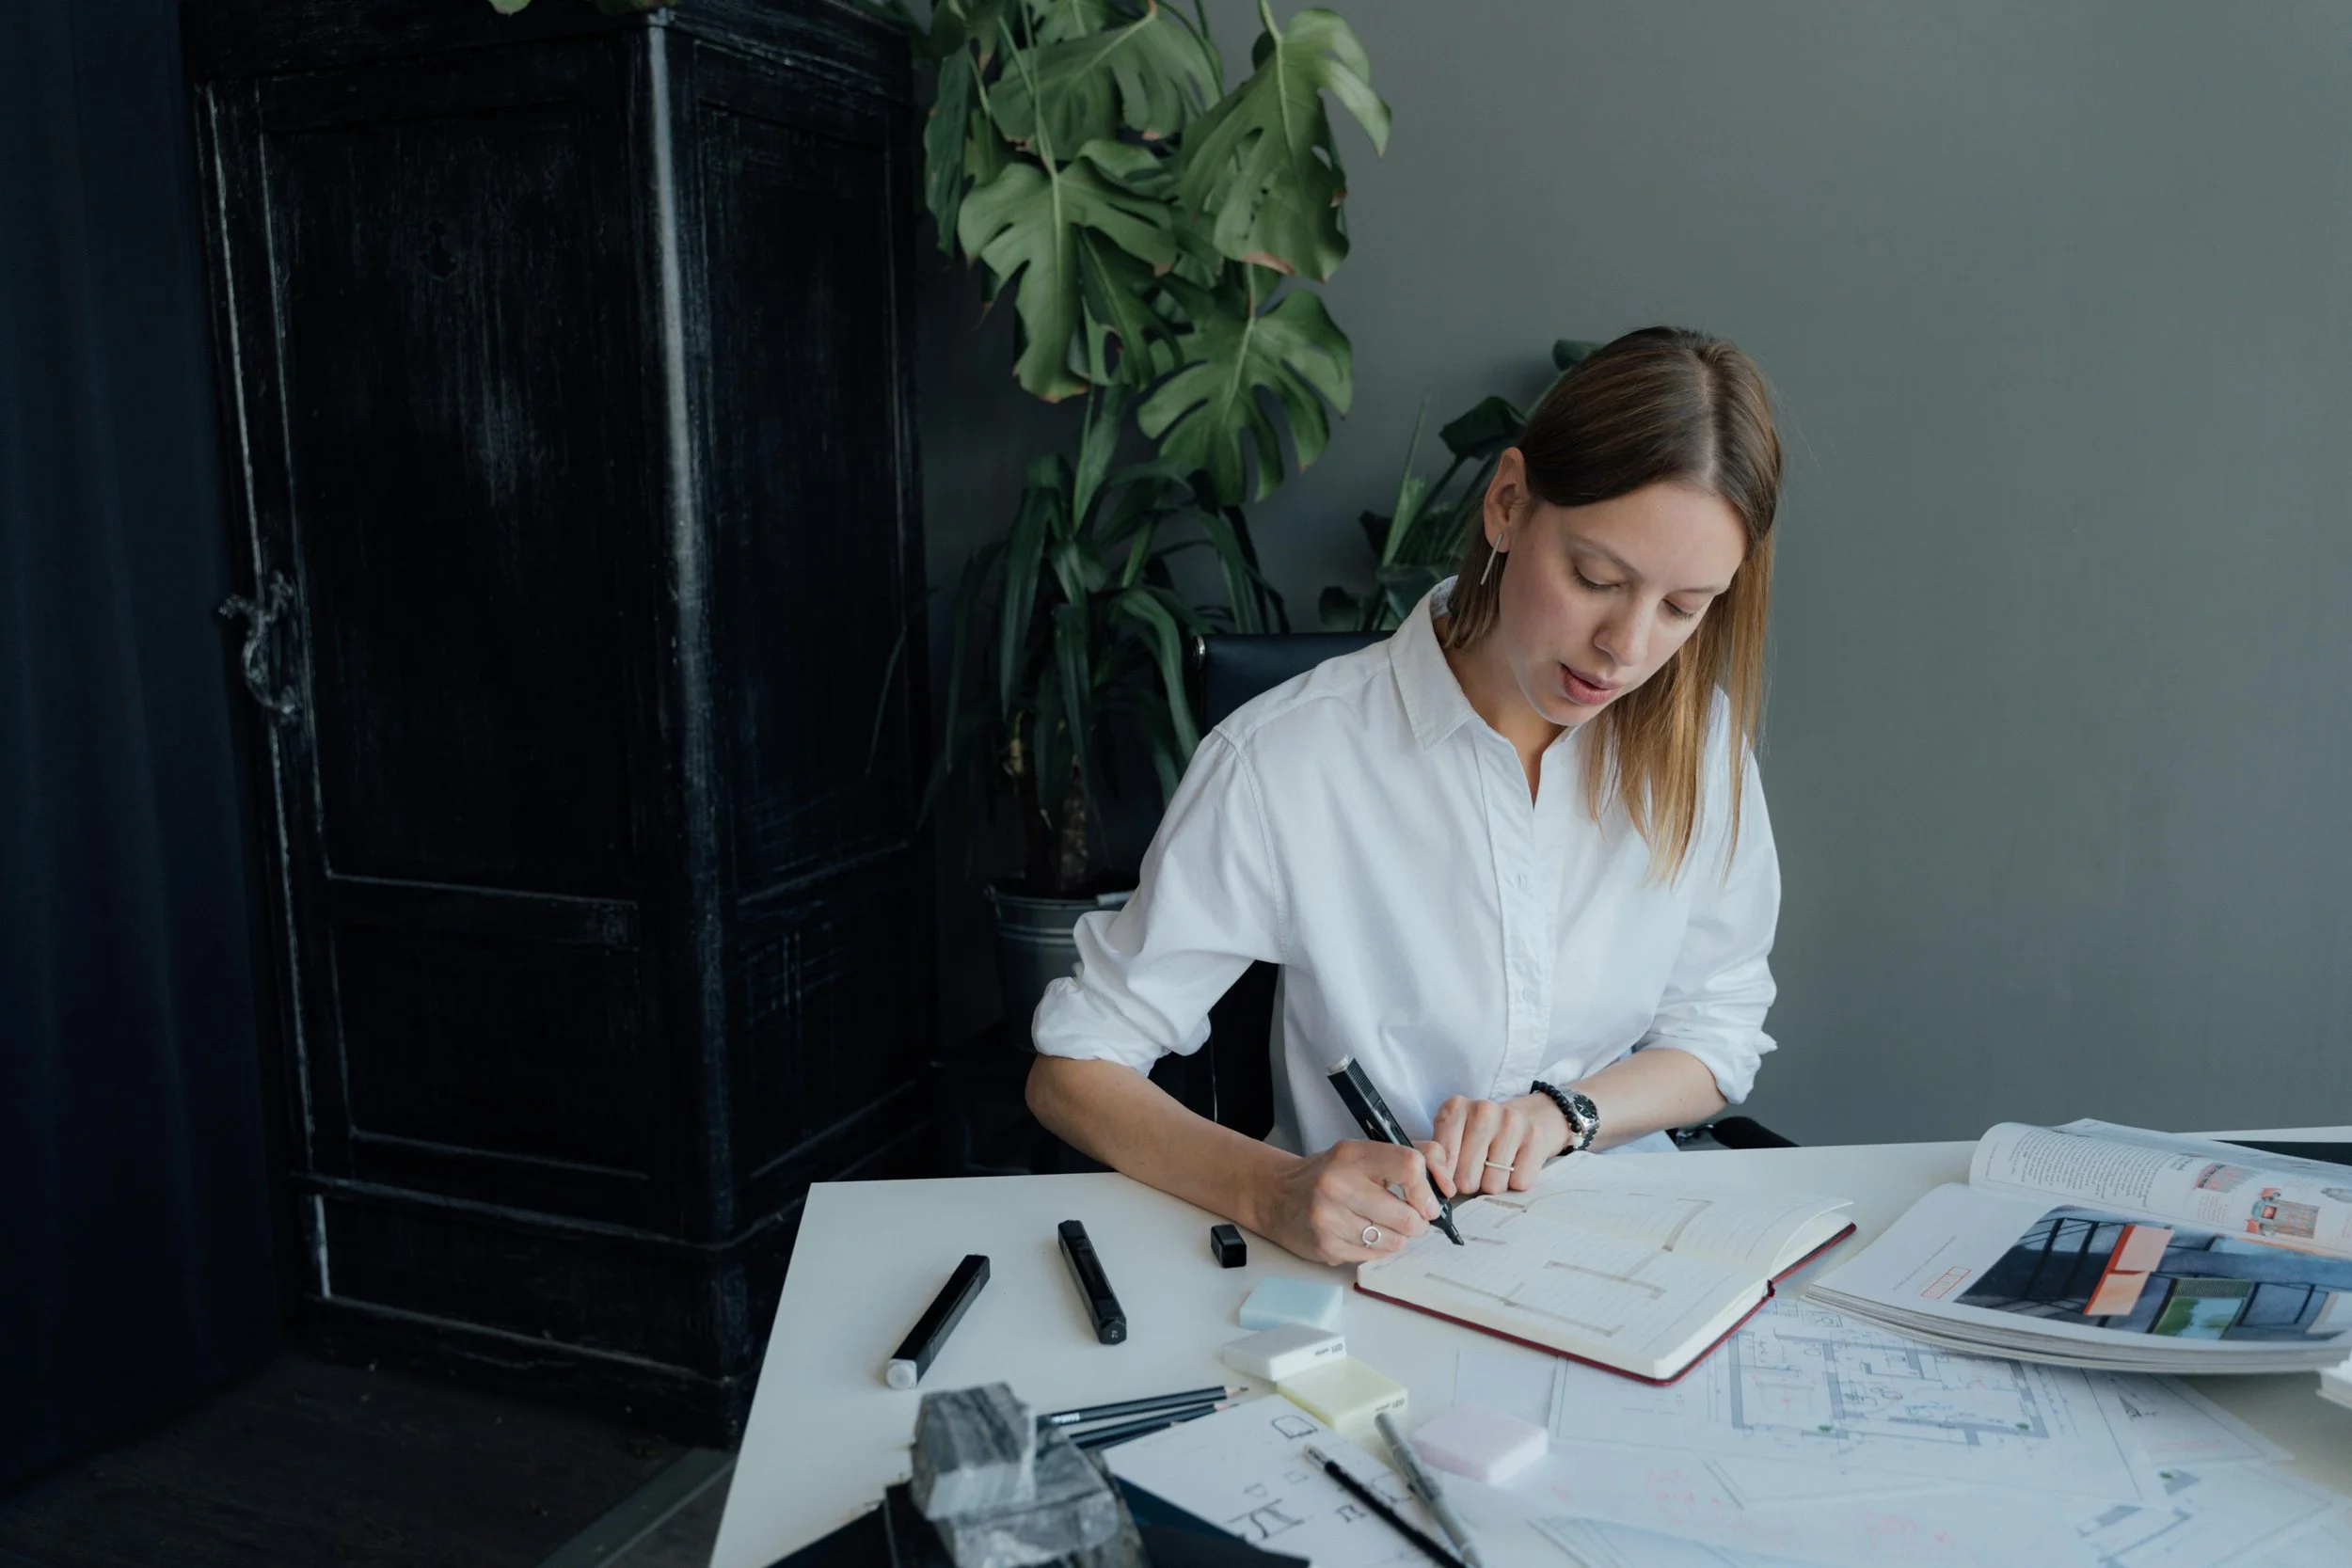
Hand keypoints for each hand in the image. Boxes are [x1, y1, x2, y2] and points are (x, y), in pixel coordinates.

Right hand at [1250, 1139, 1444, 1265]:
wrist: (1275, 1195)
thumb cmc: (1329, 1173)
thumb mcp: (1362, 1153)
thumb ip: (1407, 1158)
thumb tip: (1446, 1184)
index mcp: (1351, 1154)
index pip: (1409, 1165)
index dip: (1427, 1187)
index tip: (1428, 1198)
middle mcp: (1337, 1185)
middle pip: (1407, 1216)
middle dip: (1418, 1222)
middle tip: (1411, 1218)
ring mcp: (1329, 1219)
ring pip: (1394, 1242)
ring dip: (1397, 1237)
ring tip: (1383, 1226)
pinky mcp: (1326, 1248)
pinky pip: (1373, 1257)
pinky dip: (1376, 1249)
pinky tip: (1361, 1235)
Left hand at [1423, 1093, 1571, 1197]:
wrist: (1523, 1119)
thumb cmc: (1476, 1136)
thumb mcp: (1450, 1139)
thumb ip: (1437, 1161)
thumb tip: (1440, 1190)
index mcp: (1455, 1108)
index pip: (1442, 1161)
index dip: (1445, 1178)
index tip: (1450, 1178)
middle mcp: (1483, 1110)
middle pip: (1466, 1178)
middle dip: (1469, 1184)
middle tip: (1475, 1171)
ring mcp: (1511, 1122)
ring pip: (1493, 1185)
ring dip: (1492, 1184)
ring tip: (1494, 1166)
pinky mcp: (1535, 1137)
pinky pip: (1519, 1183)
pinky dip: (1515, 1182)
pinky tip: (1513, 1164)